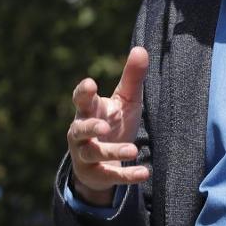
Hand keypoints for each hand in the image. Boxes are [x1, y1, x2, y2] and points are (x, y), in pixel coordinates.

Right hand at [66, 47, 150, 205]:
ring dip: (112, 152)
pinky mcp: (98, 174)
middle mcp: (81, 133)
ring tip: (132, 150)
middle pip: (80, 129)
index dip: (83, 93)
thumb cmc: (113, 122)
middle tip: (103, 126)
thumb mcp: (125, 100)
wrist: (103, 160)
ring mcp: (87, 155)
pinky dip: (127, 176)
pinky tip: (145, 173)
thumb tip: (141, 49)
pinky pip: (111, 175)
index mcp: (88, 110)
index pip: (80, 100)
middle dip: (90, 127)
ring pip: (94, 153)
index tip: (90, 85)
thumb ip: (132, 77)